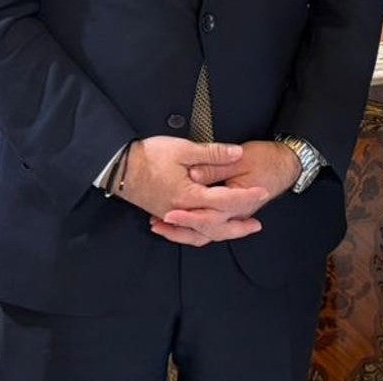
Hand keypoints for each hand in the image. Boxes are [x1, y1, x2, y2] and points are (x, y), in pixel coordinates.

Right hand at [115, 137, 265, 245]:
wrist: (119, 166)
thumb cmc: (149, 156)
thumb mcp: (183, 149)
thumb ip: (212, 153)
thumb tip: (236, 153)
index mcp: (189, 196)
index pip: (225, 201)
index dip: (246, 197)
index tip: (262, 191)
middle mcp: (182, 211)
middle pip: (216, 227)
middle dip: (238, 227)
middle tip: (256, 224)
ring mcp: (172, 215)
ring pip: (201, 233)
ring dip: (222, 232)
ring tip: (237, 228)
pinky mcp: (165, 214)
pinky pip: (188, 232)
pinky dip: (201, 233)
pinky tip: (208, 227)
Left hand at [156, 140, 301, 243]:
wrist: (287, 162)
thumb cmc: (267, 159)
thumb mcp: (241, 158)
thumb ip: (216, 165)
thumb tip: (193, 175)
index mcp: (240, 202)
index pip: (210, 215)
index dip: (187, 216)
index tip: (169, 213)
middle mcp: (238, 213)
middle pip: (206, 230)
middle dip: (180, 229)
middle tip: (159, 223)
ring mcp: (235, 215)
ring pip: (208, 234)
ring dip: (184, 232)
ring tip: (162, 228)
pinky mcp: (232, 211)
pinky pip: (211, 227)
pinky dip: (193, 227)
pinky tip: (179, 222)